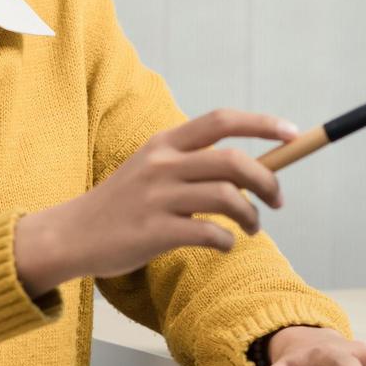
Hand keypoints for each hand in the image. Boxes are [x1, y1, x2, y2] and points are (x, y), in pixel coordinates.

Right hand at [14, 109, 294, 296]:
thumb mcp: (153, 168)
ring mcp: (157, 197)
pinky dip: (226, 241)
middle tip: (277, 201)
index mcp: (165, 142)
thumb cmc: (124, 204)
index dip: (262, 124)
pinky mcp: (153, 232)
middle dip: (268, 180)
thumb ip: (194, 162)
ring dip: (251, 216)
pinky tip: (222, 244)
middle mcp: (162, 163)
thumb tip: (253, 167)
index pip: (222, 121)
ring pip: (227, 198)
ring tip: (252, 228)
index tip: (294, 134)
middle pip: (234, 161)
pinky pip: (209, 233)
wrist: (72, 234)